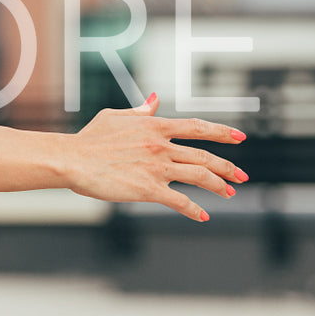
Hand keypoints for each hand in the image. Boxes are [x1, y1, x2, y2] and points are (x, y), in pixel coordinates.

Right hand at [63, 93, 248, 220]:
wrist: (72, 160)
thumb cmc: (89, 138)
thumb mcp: (115, 117)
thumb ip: (140, 111)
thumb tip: (155, 99)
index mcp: (155, 126)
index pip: (197, 127)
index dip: (222, 132)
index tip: (240, 137)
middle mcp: (161, 146)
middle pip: (204, 155)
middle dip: (227, 167)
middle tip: (242, 176)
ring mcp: (156, 168)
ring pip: (199, 176)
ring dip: (218, 186)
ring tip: (229, 193)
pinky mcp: (148, 189)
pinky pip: (179, 201)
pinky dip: (194, 210)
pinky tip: (203, 216)